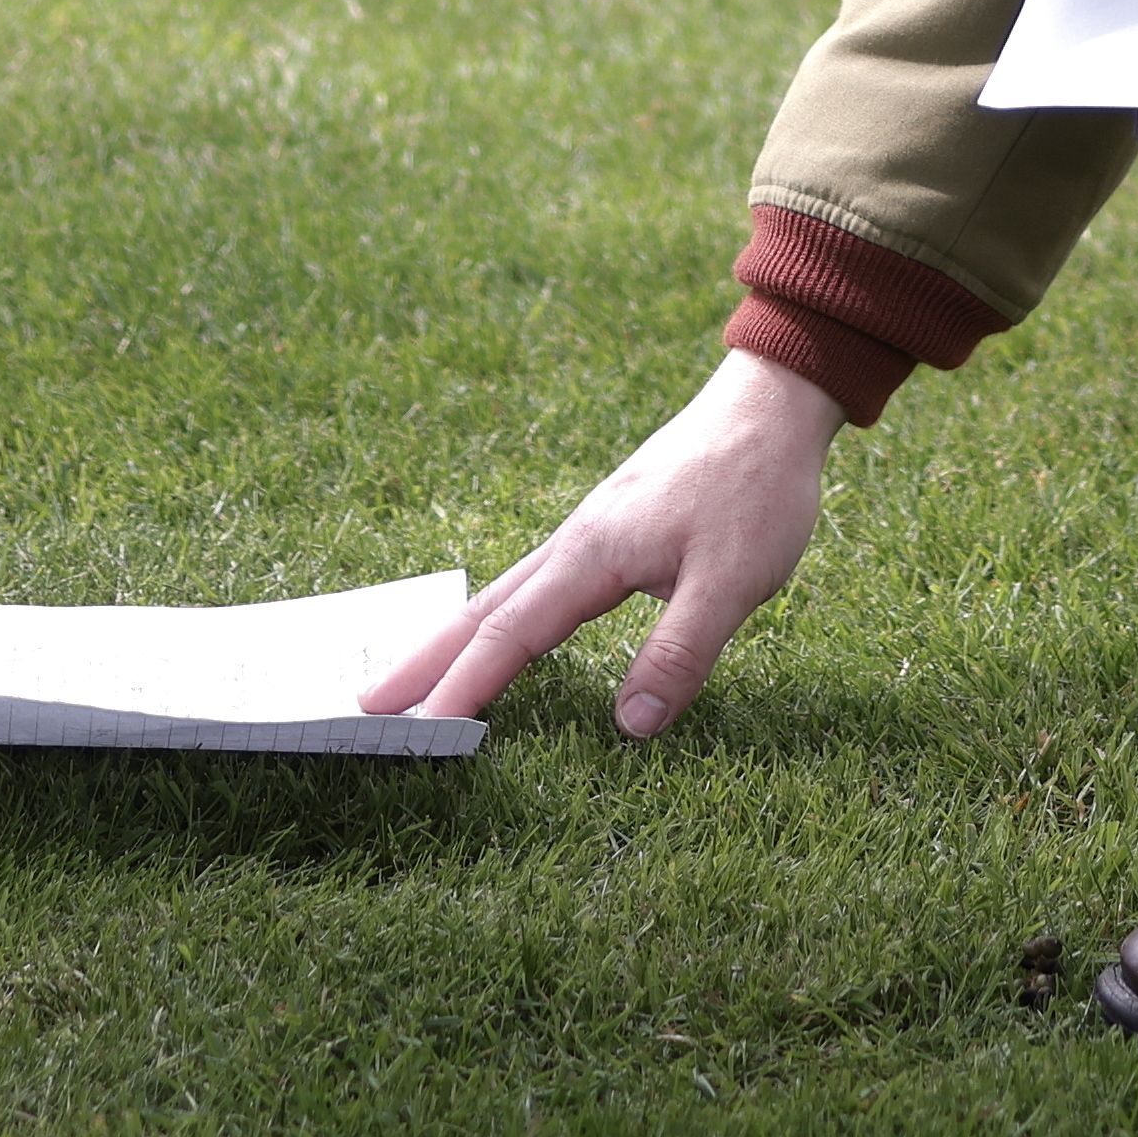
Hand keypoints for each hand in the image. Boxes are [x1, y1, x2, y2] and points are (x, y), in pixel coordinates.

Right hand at [362, 344, 841, 734]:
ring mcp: (590, 530)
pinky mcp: (610, 527)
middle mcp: (576, 541)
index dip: (468, 686)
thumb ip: (680, 652)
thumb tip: (629, 726)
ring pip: (506, 593)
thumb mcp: (735, 581)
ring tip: (412, 677)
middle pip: (485, 610)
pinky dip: (500, 614)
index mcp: (593, 555)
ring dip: (457, 638)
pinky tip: (505, 629)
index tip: (420, 731)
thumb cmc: (756, 489)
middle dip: (426, 660)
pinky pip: (535, 580)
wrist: (771, 405)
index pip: (515, 635)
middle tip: (365, 705)